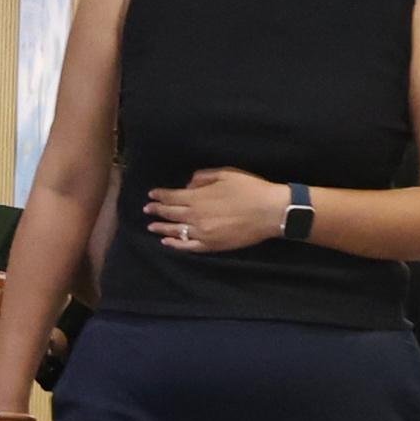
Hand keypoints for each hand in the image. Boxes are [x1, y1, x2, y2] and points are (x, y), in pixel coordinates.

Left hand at [140, 167, 288, 254]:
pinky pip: (187, 246)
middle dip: (157, 210)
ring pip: (174, 231)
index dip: (160, 195)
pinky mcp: (211, 245)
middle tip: (148, 209)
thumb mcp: (227, 174)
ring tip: (151, 226)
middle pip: (170, 213)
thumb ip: (204, 177)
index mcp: (197, 197)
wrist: (271, 212)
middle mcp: (194, 216)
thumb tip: (188, 184)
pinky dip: (174, 244)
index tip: (151, 194)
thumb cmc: (251, 189)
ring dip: (161, 227)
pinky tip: (167, 242)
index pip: (171, 196)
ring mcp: (201, 232)